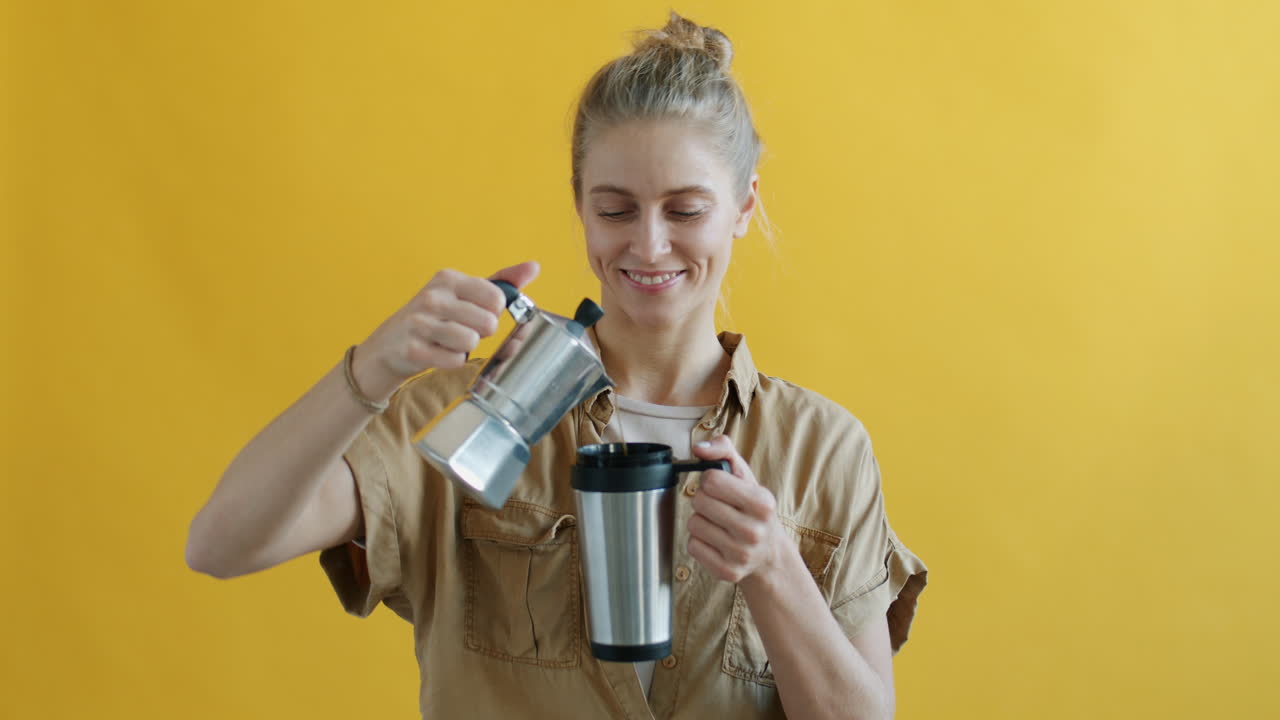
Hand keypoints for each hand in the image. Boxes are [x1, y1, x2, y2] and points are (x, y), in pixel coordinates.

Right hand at [355, 261, 539, 394]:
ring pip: (471, 342)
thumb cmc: (434, 317)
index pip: (496, 298)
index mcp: (448, 278)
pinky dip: (452, 361)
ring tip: (448, 341)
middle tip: (462, 329)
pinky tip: (438, 352)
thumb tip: (533, 267)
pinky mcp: (414, 349)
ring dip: (465, 348)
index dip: (493, 312)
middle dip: (480, 332)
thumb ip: (501, 282)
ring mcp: (420, 323)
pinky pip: (455, 360)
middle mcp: (433, 297)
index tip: (478, 313)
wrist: (389, 345)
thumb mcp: (464, 293)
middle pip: (488, 323)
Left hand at [687, 435, 787, 585]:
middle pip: (699, 501)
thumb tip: (698, 448)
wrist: (769, 553)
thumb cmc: (752, 508)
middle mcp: (754, 531)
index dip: (710, 479)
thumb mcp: (745, 475)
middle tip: (719, 507)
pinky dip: (699, 541)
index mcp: (762, 503)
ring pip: (693, 523)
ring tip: (718, 524)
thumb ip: (723, 450)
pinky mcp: (727, 572)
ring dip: (701, 520)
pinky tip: (716, 541)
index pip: (711, 479)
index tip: (721, 487)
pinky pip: (692, 546)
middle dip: (704, 500)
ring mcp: (741, 555)